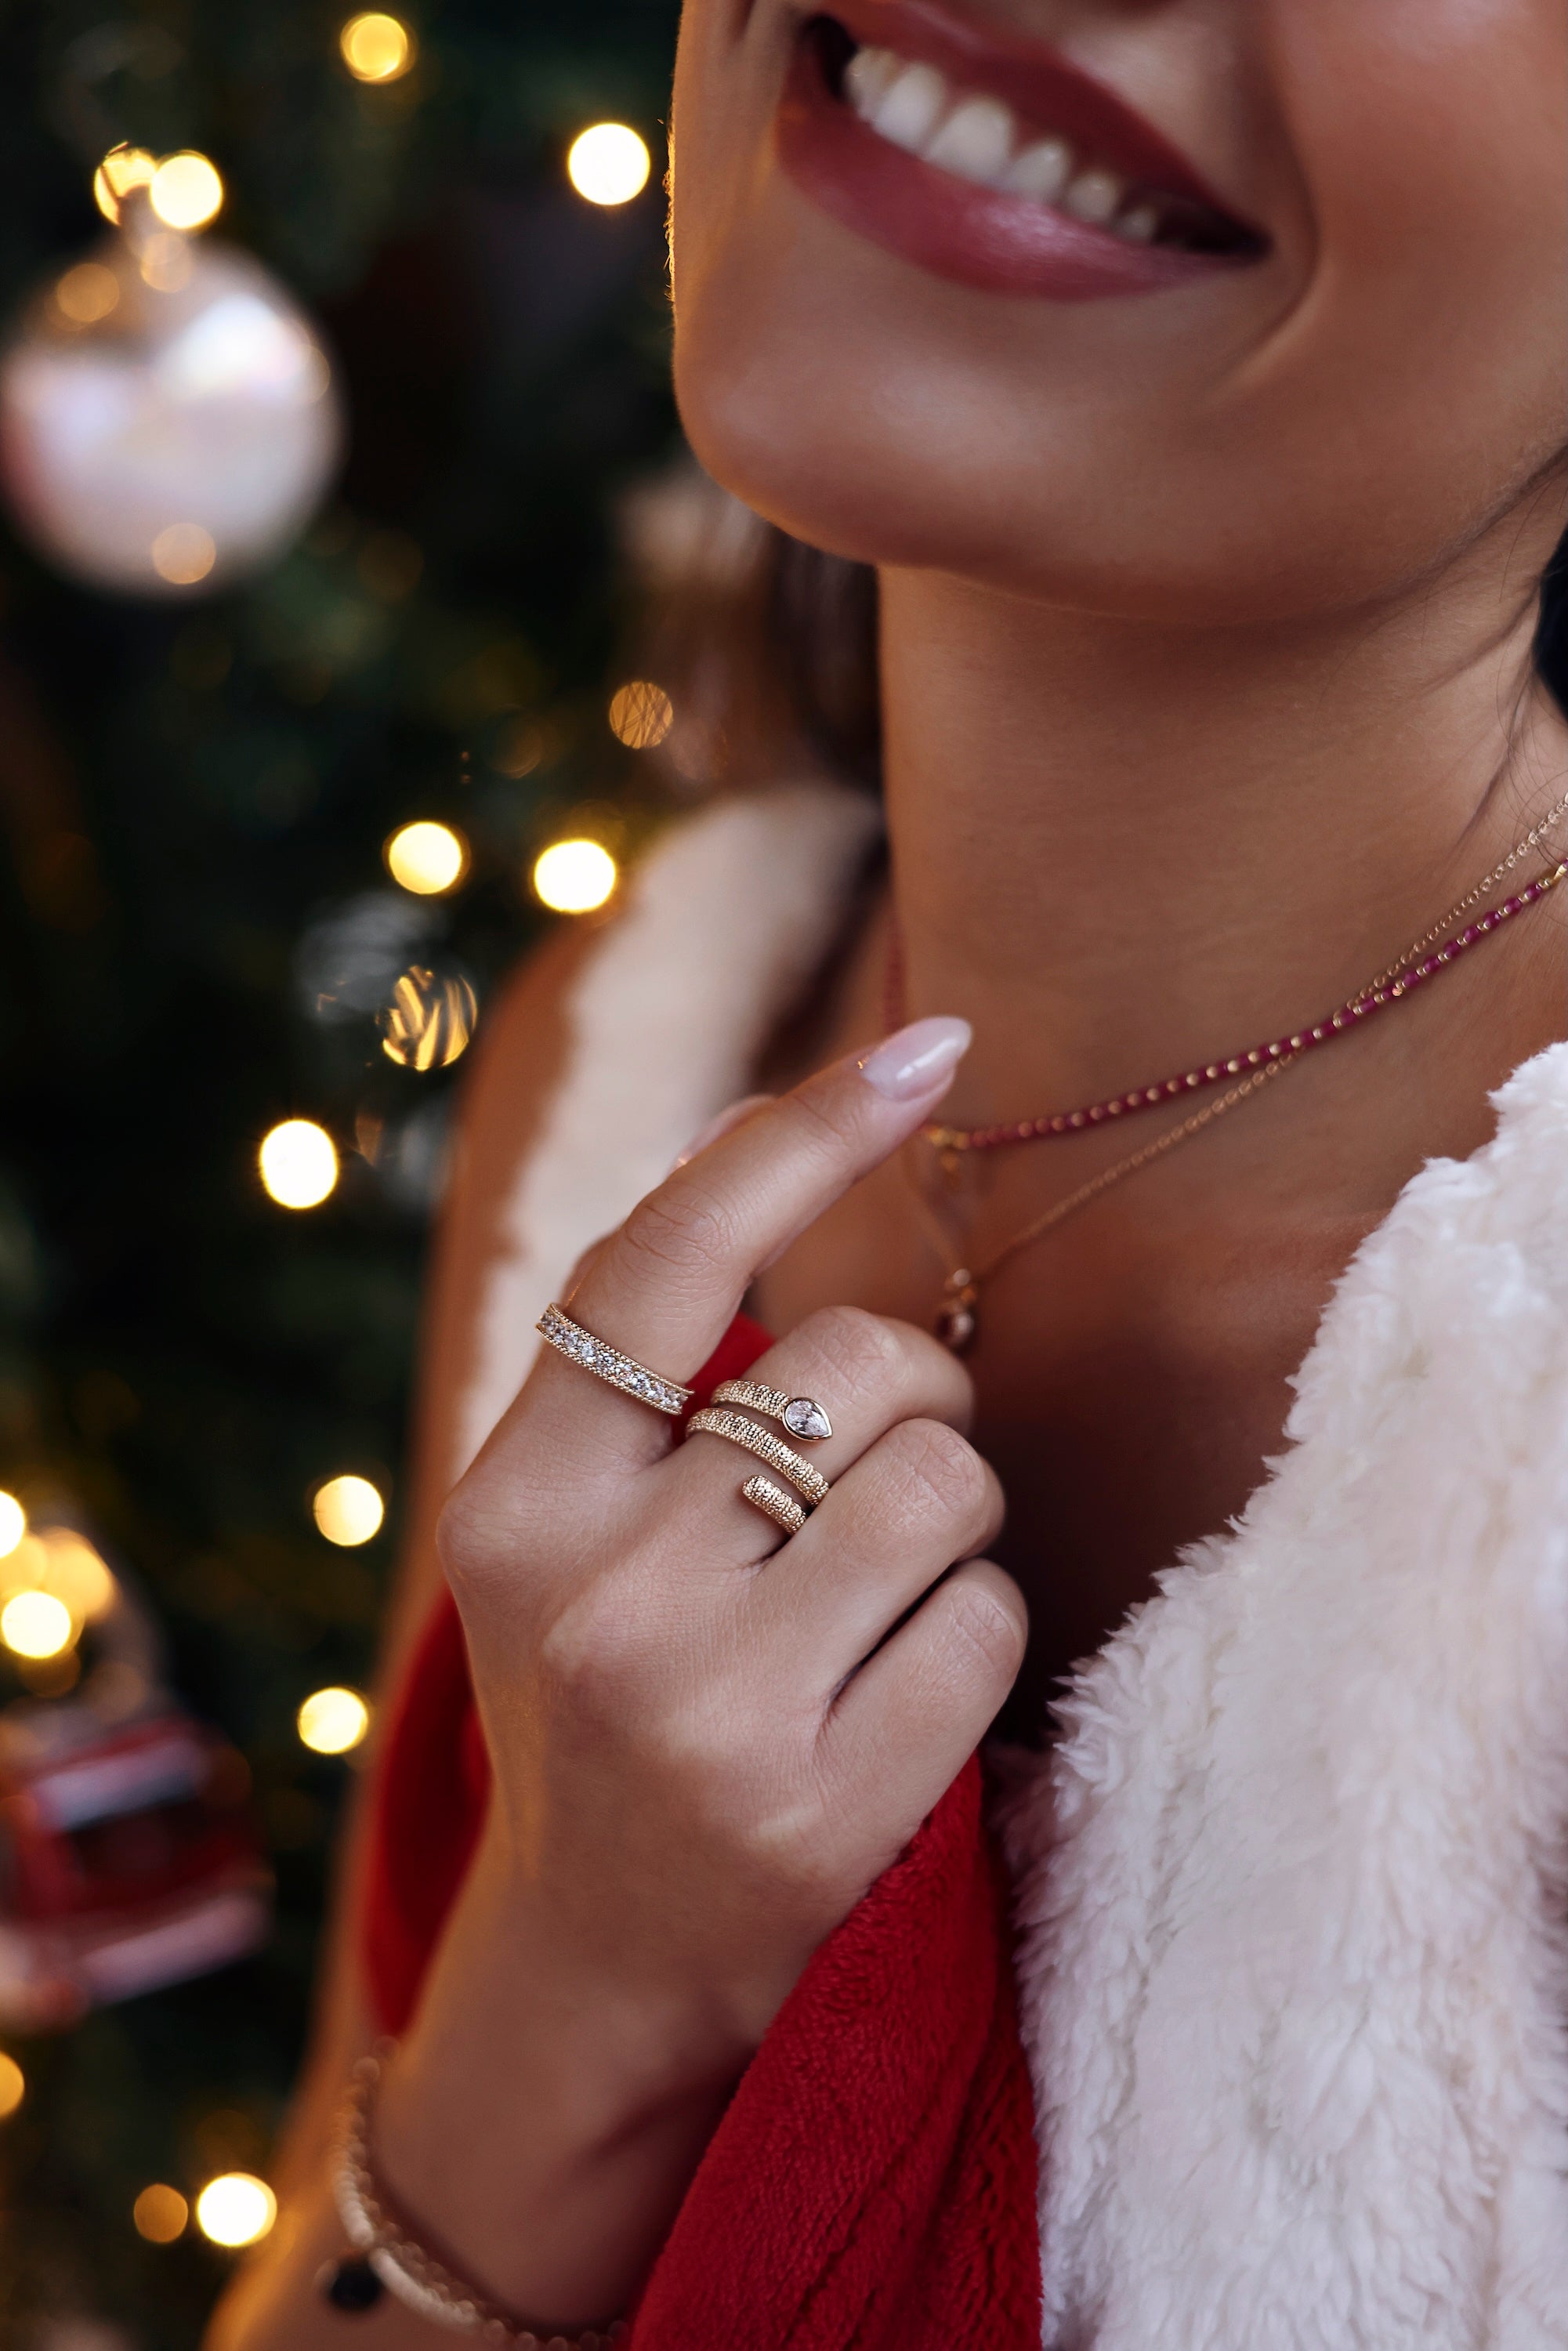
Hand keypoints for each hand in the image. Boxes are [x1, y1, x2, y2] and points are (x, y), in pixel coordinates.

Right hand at [435, 1014, 1026, 2063]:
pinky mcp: (828, 1809)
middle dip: (910, 1397)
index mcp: (515, 1504)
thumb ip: (647, 1381)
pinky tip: (900, 1690)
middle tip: (869, 1475)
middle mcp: (597, 1595)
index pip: (663, 1264)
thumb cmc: (606, 1695)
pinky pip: (991, 1618)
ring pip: (945, 1482)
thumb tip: (761, 1142)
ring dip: (953, 1514)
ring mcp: (710, 1709)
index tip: (932, 1045)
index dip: (800, 1135)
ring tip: (879, 1589)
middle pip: (857, 1363)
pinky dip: (977, 1630)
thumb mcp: (566, 1535)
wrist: (598, 1965)